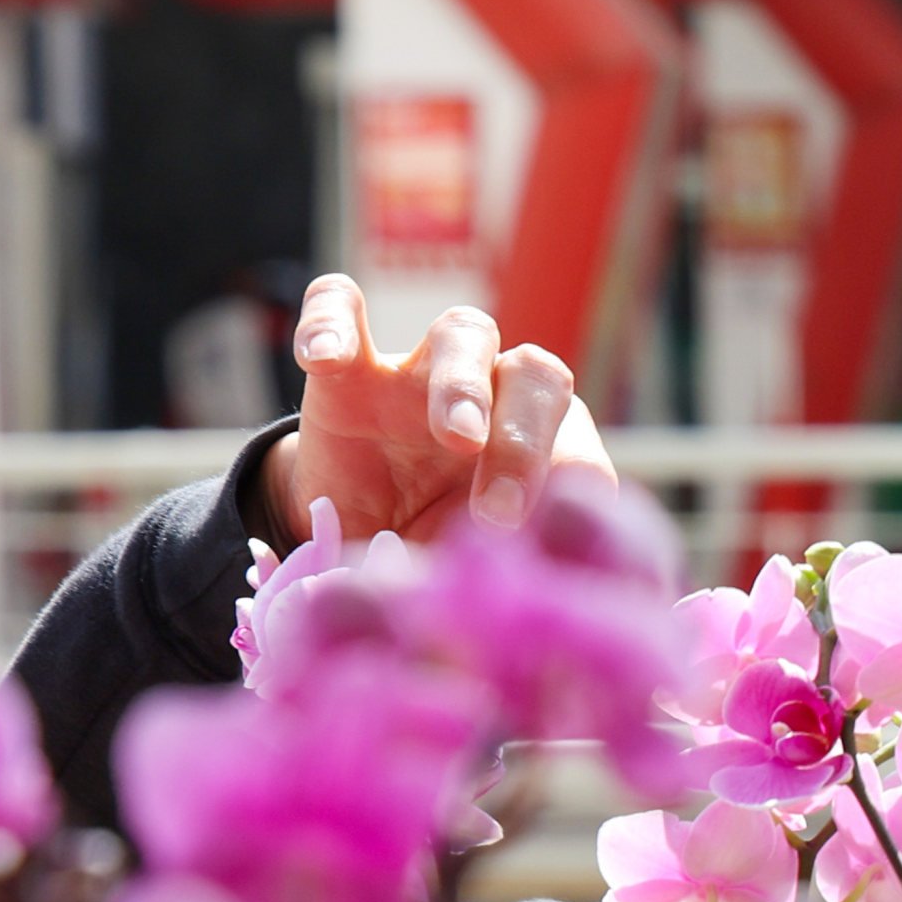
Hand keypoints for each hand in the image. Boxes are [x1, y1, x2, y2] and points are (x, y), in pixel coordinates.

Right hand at [261, 274, 611, 549]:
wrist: (350, 543)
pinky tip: (324, 356)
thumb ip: (500, 571)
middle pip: (535, 376)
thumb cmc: (434, 552)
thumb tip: (522, 594)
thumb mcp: (469, 574)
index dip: (566, 493)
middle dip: (524, 442)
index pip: (577, 448)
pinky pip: (341, 307)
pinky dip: (331, 320)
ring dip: (464, 382)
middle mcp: (495, 400)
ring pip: (464, 333)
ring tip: (458, 437)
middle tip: (500, 512)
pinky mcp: (347, 372)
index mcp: (544, 450)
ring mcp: (420, 377)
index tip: (538, 543)